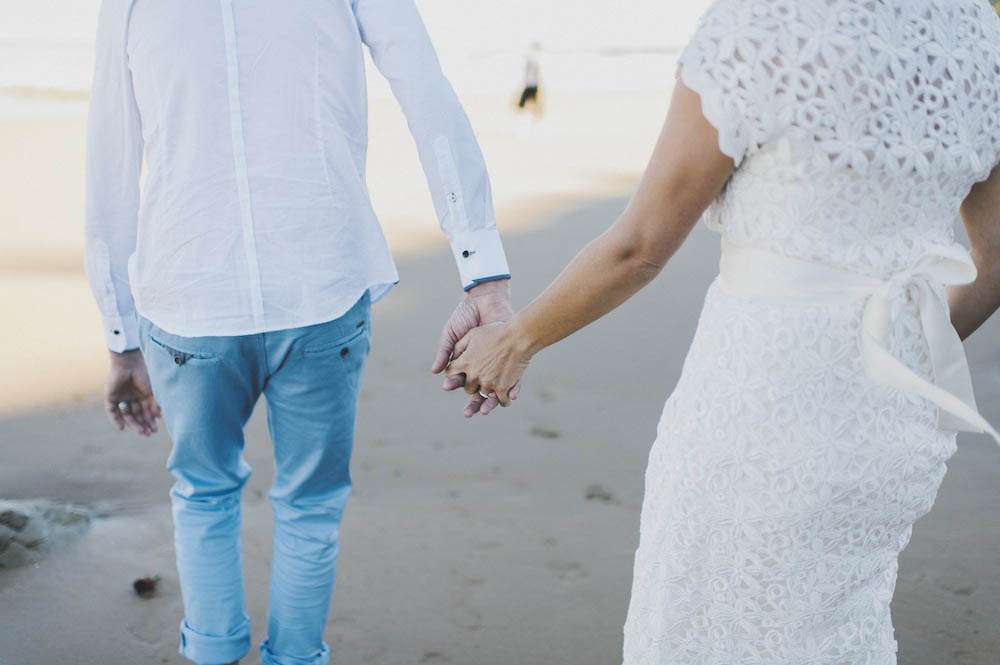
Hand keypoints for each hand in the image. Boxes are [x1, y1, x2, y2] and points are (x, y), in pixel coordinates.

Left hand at [105, 349, 161, 436]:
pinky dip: (116, 420)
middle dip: (142, 424)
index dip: (150, 421)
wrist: (129, 364)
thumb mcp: (150, 392)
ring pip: (126, 415)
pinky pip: (112, 411)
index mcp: (141, 395)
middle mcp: (131, 398)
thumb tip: (160, 416)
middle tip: (148, 434)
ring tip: (140, 432)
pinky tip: (122, 428)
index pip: (145, 411)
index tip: (155, 430)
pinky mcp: (110, 397)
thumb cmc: (143, 375)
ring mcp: (120, 398)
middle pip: (136, 415)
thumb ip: (154, 404)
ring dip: (133, 424)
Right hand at [431, 279, 513, 415]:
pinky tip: (508, 397)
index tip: (448, 387)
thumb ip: (445, 352)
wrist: (487, 300)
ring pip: (495, 389)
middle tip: (468, 413)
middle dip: (473, 403)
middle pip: (477, 390)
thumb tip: (435, 372)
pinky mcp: (512, 361)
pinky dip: (512, 390)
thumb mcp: (452, 334)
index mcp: (466, 361)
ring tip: (487, 411)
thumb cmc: (466, 316)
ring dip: (490, 402)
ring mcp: (497, 365)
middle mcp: (482, 366)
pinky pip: (513, 380)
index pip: (460, 380)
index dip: (455, 385)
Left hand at [446, 321, 532, 412]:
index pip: (451, 374)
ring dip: (488, 393)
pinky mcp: (502, 388)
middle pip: (467, 388)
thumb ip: (459, 347)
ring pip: (483, 396)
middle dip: (472, 384)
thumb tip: (451, 357)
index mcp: (465, 362)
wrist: (518, 336)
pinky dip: (503, 400)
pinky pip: (501, 401)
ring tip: (494, 388)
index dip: (455, 374)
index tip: (461, 373)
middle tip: (480, 380)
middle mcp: (474, 375)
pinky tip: (505, 397)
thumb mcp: (472, 334)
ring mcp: (488, 383)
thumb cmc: (496, 332)